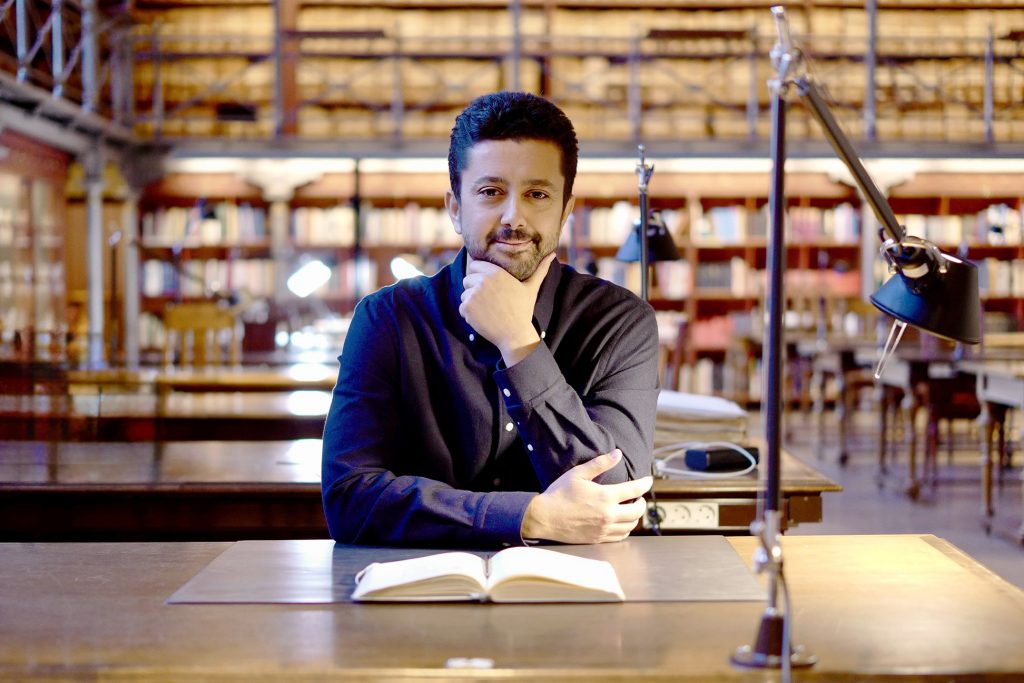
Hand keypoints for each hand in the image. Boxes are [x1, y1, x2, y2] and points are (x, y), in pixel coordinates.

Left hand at [459, 252, 555, 366]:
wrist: (515, 334)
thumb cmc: (523, 310)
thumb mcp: (531, 287)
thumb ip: (540, 269)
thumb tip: (553, 254)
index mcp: (495, 272)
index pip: (474, 265)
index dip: (479, 276)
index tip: (488, 288)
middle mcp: (483, 280)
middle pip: (467, 279)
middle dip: (474, 289)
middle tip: (490, 302)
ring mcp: (473, 294)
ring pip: (464, 294)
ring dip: (472, 303)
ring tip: (488, 311)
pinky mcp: (467, 307)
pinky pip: (461, 308)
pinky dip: (469, 315)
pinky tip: (484, 319)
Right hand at [520, 449, 653, 543]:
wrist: (543, 517)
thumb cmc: (559, 493)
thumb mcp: (578, 473)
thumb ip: (600, 463)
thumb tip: (618, 453)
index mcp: (604, 496)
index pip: (634, 490)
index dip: (645, 484)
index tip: (648, 480)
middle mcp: (608, 515)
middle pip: (637, 511)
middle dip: (642, 502)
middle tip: (639, 496)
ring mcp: (604, 529)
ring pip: (631, 525)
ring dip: (635, 516)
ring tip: (630, 508)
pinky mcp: (598, 539)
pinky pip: (620, 537)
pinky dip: (626, 529)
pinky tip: (621, 522)